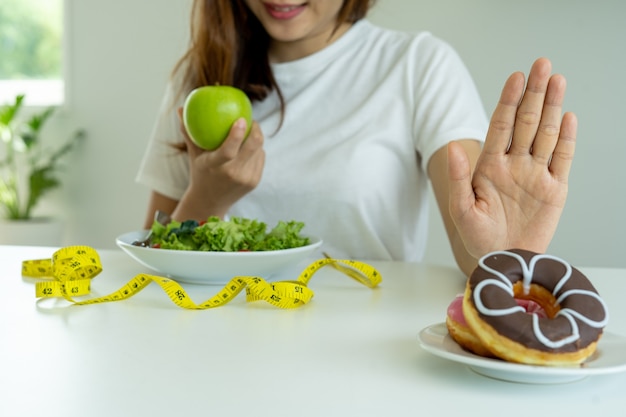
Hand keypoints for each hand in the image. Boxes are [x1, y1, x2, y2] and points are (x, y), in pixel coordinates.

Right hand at [174, 108, 264, 219]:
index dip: (237, 134)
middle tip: (250, 121)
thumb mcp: (193, 155)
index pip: (228, 150)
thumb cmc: (200, 172)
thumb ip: (188, 132)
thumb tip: (180, 108)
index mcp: (215, 166)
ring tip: (249, 132)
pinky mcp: (254, 182)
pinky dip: (257, 150)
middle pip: (252, 147)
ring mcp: (246, 179)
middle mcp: (232, 174)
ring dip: (256, 139)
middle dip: (256, 129)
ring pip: (259, 150)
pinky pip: (261, 158)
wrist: (211, 202)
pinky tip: (250, 147)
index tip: (241, 119)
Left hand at [448, 57, 576, 258]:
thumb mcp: (462, 209)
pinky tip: (568, 116)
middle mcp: (515, 164)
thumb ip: (459, 178)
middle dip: (533, 93)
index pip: (500, 125)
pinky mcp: (555, 188)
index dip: (508, 101)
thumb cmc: (478, 236)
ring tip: (556, 80)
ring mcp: (536, 174)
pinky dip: (567, 138)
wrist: (503, 259)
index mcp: (490, 166)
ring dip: (552, 108)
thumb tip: (452, 147)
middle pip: (526, 122)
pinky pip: (562, 159)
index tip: (515, 77)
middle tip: (541, 64)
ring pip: (546, 133)